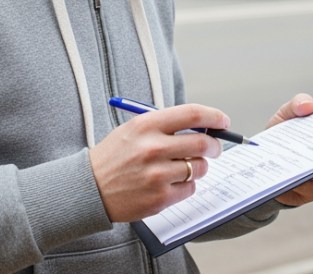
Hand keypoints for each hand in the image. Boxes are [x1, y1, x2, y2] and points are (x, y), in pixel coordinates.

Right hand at [90, 103, 228, 222]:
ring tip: (183, 167)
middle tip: (214, 148)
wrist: (89, 188)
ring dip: (198, 167)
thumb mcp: (135, 129)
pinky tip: (170, 183)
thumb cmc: (115, 156)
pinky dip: (186, 185)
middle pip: (203, 143)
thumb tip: (204, 125)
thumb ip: (167, 125)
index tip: (223, 121)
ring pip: (199, 168)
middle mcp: (153, 148)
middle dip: (215, 145)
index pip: (193, 114)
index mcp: (147, 125)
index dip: (214, 116)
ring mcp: (157, 175)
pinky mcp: (159, 198)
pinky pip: (190, 188)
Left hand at [267, 94, 312, 206]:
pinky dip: (295, 181)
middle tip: (307, 144)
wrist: (266, 162)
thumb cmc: (282, 134)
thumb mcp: (286, 114)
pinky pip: (308, 188)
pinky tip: (284, 175)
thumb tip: (310, 106)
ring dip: (306, 168)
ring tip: (291, 160)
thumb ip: (297, 104)